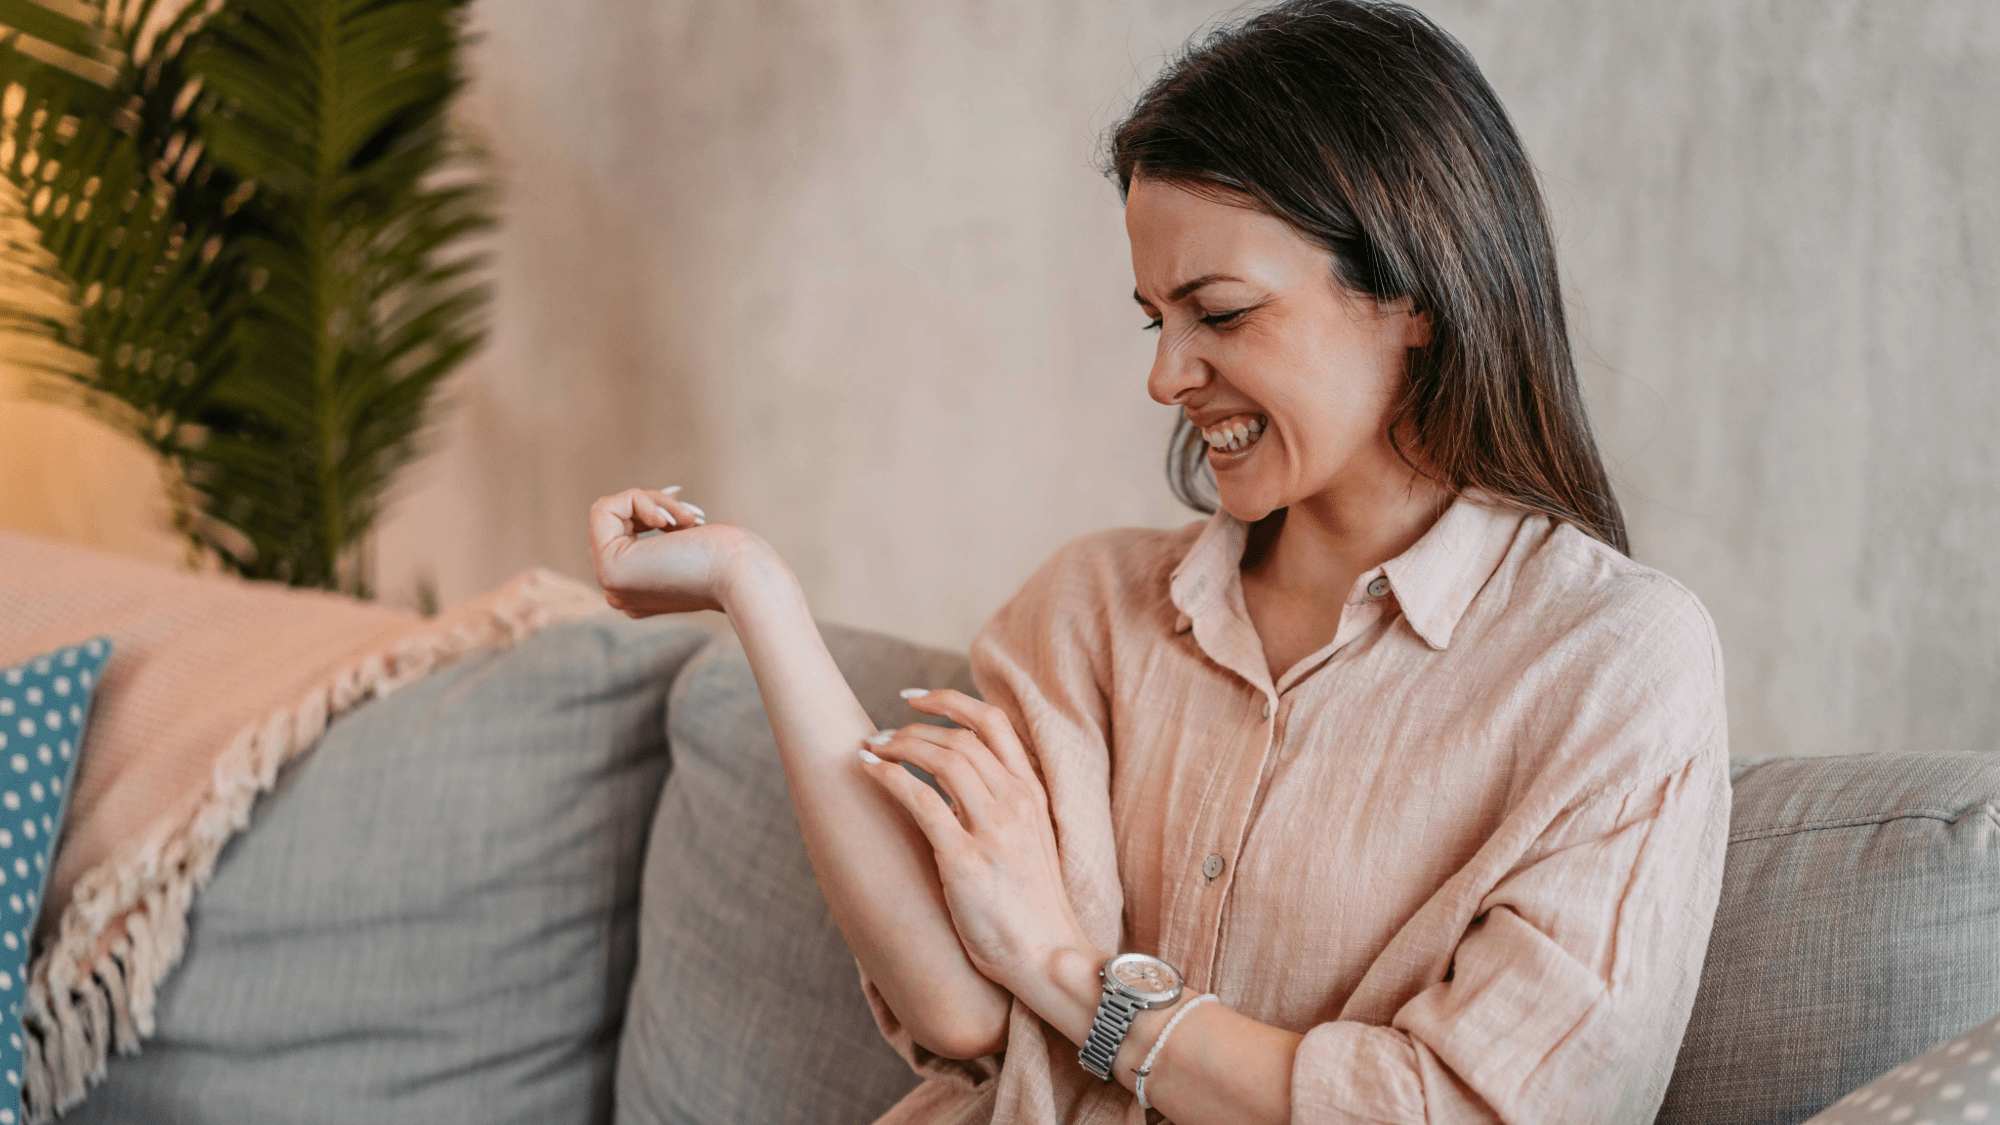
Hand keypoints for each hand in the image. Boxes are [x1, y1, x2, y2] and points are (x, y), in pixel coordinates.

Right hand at [589, 486, 756, 615]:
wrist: (744, 577)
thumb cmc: (732, 558)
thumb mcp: (688, 541)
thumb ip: (661, 536)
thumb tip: (641, 506)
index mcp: (637, 591)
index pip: (621, 533)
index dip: (652, 510)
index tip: (690, 515)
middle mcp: (618, 591)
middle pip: (614, 521)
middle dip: (654, 504)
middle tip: (691, 516)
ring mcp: (611, 583)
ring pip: (609, 512)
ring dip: (654, 501)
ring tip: (687, 519)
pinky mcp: (611, 570)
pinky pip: (604, 509)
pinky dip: (639, 499)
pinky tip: (670, 520)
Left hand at [856, 690, 1091, 994]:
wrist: (1048, 955)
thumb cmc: (1032, 906)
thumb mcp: (1031, 840)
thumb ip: (1005, 806)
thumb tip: (959, 784)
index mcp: (1032, 793)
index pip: (993, 723)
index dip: (950, 701)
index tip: (914, 698)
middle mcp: (1015, 802)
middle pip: (959, 737)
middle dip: (912, 727)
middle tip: (880, 735)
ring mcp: (993, 828)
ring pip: (942, 758)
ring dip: (898, 746)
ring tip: (871, 750)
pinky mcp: (966, 858)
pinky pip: (921, 800)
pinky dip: (889, 778)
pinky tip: (868, 772)